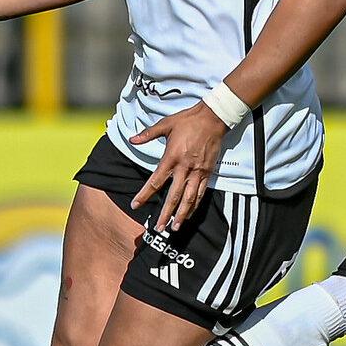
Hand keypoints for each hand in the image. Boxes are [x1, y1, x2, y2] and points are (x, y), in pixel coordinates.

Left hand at [130, 104, 228, 232]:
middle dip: (165, 214)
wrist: (213, 118)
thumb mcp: (165, 125)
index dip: (144, 195)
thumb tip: (132, 140)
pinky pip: (200, 193)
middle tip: (158, 228)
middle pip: (173, 196)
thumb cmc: (188, 120)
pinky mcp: (208, 172)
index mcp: (171, 158)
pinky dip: (194, 206)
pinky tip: (188, 215)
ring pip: (189, 199)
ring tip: (174, 227)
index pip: (155, 181)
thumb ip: (147, 134)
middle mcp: (184, 168)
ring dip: (181, 215)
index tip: (136, 205)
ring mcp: (198, 172)